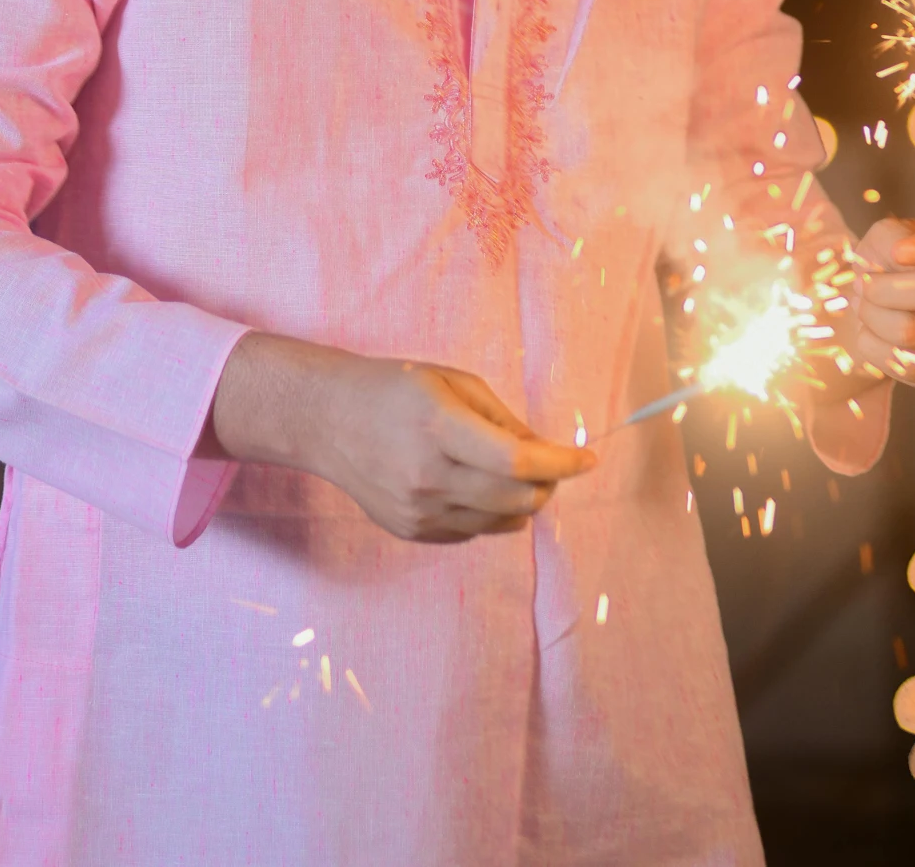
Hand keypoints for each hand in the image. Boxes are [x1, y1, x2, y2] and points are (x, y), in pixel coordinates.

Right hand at [209, 332, 595, 543]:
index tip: (587, 458)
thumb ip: (500, 417)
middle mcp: (429, 478)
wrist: (327, 420)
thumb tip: (543, 452)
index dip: (562, 463)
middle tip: (550, 464)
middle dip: (547, 484)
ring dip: (522, 502)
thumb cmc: (393, 388)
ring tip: (510, 472)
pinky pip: (472, 532)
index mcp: (439, 428)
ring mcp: (419, 512)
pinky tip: (474, 484)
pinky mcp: (412, 531)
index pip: (518, 462)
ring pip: (501, 524)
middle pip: (517, 501)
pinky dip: (489, 513)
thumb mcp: (451, 382)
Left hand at [848, 216, 914, 390]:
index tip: (898, 252)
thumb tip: (899, 265)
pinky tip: (871, 334)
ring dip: (874, 318)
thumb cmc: (897, 259)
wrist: (896, 301)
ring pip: (914, 332)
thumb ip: (892, 238)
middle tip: (863, 285)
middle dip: (885, 288)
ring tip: (864, 308)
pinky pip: (911, 366)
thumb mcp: (892, 232)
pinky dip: (877, 349)